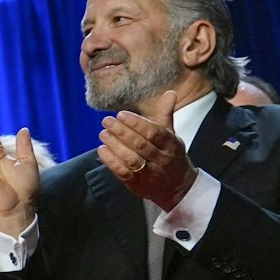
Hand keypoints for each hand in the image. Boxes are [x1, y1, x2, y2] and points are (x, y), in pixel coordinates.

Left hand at [98, 90, 196, 210]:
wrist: (178, 187)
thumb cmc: (170, 155)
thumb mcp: (171, 135)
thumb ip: (165, 115)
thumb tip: (170, 93)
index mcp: (172, 144)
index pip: (154, 132)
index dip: (137, 123)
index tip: (121, 114)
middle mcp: (163, 159)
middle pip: (141, 145)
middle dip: (122, 132)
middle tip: (106, 121)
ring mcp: (151, 174)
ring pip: (132, 159)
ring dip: (115, 146)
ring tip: (103, 134)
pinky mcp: (139, 185)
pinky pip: (124, 173)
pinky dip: (111, 162)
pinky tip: (102, 150)